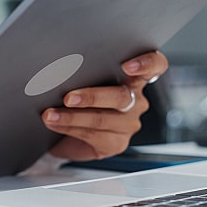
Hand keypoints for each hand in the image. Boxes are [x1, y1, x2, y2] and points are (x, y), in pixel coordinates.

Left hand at [42, 50, 168, 160]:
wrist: (64, 132)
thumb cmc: (76, 100)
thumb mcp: (82, 80)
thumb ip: (83, 72)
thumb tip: (59, 67)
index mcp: (134, 77)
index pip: (155, 65)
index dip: (147, 63)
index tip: (127, 66)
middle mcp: (136, 100)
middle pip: (122, 96)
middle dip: (92, 96)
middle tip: (68, 97)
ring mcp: (128, 123)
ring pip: (103, 118)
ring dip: (72, 116)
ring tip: (50, 114)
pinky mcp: (117, 143)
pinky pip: (94, 136)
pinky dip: (70, 128)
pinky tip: (56, 124)